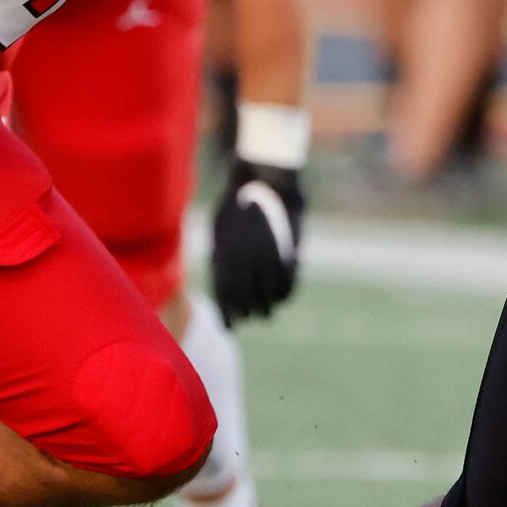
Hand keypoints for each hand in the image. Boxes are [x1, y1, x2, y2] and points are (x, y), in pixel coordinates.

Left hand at [210, 159, 302, 322]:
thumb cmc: (236, 203)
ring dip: (268, 307)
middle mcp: (247, 258)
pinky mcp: (289, 250)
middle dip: (248, 313)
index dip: (228, 314)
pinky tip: (282, 298)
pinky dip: (286, 293)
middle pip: (248, 298)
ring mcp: (269, 255)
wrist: (264, 180)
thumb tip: (217, 275)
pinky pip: (289, 280)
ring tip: (267, 313)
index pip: (226, 295)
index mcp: (226, 254)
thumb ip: (219, 254)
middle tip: (250, 320)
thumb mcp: (219, 227)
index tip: (229, 327)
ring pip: (269, 294)